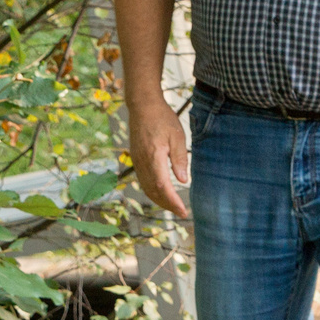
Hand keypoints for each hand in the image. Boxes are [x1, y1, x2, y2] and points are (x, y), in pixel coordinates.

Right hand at [129, 100, 190, 217]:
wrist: (142, 107)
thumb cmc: (163, 119)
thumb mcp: (177, 137)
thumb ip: (180, 159)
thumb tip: (183, 181)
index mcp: (153, 156)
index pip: (162, 186)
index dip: (172, 201)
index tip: (183, 211)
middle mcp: (142, 162)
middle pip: (153, 191)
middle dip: (167, 205)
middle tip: (182, 213)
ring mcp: (137, 161)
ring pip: (146, 188)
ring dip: (159, 200)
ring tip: (174, 207)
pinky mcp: (136, 160)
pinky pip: (143, 181)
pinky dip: (153, 191)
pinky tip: (163, 194)